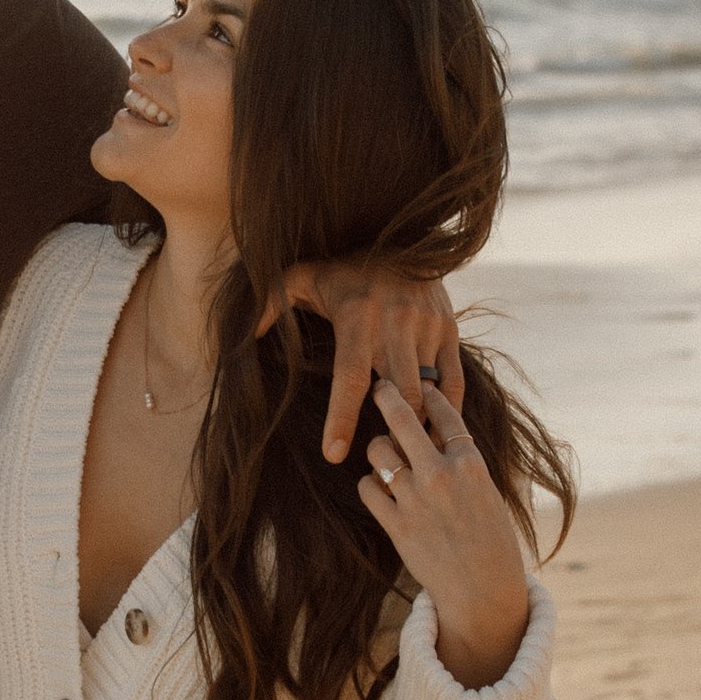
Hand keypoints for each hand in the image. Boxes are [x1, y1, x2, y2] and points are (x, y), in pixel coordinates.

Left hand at [273, 256, 463, 462]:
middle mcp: (395, 323)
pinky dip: (447, 412)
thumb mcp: (301, 276)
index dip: (342, 418)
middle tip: (378, 462)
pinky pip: (454, 381)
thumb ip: (270, 301)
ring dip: (418, 427)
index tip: (334, 455)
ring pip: (427, 392)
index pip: (351, 378)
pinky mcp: (449, 330)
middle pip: (398, 394)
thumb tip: (246, 334)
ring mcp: (426, 327)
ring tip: (404, 455)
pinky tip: (434, 432)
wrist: (403, 237)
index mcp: (357, 317)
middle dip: (391, 431)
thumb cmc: (344, 268)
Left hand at [360, 379, 528, 688]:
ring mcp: (415, 499)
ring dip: (377, 449)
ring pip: (378, 451)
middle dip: (388, 396)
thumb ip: (461, 465)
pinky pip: (367, 488)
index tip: (422, 385)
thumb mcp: (486, 494)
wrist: (482, 591)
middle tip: (380, 386)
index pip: (445, 414)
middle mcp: (441, 475)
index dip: (431, 396)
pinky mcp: (395, 524)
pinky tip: (379, 488)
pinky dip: (370, 485)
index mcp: (471, 464)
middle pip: (403, 420)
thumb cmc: (491, 541)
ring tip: (383, 454)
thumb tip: (436, 435)